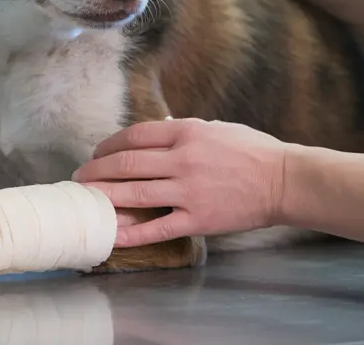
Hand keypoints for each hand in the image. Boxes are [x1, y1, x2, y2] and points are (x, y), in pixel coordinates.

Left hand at [72, 118, 289, 247]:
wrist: (284, 181)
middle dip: (97, 171)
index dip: (109, 145)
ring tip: (86, 200)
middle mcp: (184, 159)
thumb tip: (158, 129)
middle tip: (80, 178)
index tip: (97, 152)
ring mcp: (189, 191)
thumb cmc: (253, 151)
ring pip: (134, 193)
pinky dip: (132, 231)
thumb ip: (185, 130)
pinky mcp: (197, 219)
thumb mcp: (217, 128)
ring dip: (104, 196)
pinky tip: (113, 234)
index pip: (136, 136)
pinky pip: (157, 227)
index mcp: (188, 132)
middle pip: (127, 164)